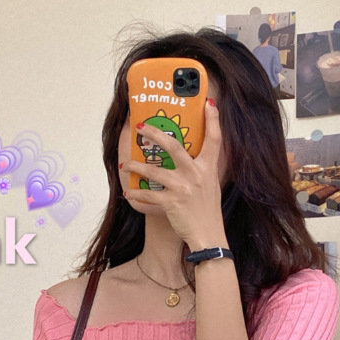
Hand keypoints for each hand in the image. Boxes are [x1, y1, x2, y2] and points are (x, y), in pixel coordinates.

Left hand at [121, 99, 228, 249]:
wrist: (209, 236)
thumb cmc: (208, 212)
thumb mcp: (211, 185)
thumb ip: (203, 169)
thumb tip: (192, 157)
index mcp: (208, 169)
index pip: (214, 140)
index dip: (213, 120)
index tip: (208, 104)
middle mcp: (196, 175)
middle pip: (174, 146)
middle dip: (155, 133)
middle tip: (141, 126)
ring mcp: (183, 188)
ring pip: (154, 170)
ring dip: (136, 165)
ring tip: (124, 163)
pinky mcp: (172, 202)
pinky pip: (148, 195)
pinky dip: (136, 193)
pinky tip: (127, 192)